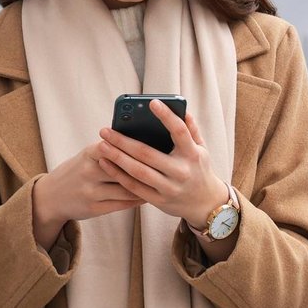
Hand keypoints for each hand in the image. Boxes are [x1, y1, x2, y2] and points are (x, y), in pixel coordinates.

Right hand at [31, 141, 148, 249]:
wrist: (51, 197)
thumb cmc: (76, 172)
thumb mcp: (87, 156)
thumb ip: (109, 151)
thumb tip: (143, 145)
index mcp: (89, 154)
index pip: (118, 147)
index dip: (137, 148)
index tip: (157, 146)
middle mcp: (89, 172)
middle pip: (125, 169)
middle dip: (146, 168)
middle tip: (165, 167)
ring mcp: (91, 191)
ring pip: (127, 188)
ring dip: (145, 187)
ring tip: (159, 183)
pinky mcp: (93, 208)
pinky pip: (122, 204)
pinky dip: (136, 200)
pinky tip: (146, 195)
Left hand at [96, 99, 225, 230]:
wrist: (206, 204)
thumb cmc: (199, 170)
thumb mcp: (202, 149)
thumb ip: (192, 130)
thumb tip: (184, 110)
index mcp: (192, 154)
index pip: (179, 132)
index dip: (166, 116)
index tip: (152, 103)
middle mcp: (181, 171)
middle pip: (147, 154)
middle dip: (123, 141)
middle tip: (105, 130)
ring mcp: (169, 188)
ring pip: (138, 171)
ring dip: (117, 158)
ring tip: (102, 145)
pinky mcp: (159, 200)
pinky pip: (134, 187)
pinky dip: (118, 174)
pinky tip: (105, 163)